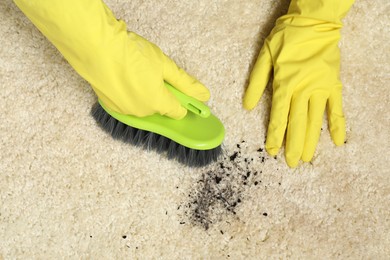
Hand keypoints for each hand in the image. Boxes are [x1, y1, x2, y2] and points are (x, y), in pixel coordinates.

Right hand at [14, 0, 209, 118]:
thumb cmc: (130, 53)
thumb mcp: (164, 65)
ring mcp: (123, 110)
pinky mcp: (109, 105)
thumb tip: (204, 95)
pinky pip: (126, 103)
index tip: (179, 92)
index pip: (178, 112)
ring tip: (135, 72)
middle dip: (160, 94)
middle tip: (153, 73)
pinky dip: (128, 94)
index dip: (181, 101)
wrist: (95, 47)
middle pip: (159, 108)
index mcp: (158, 103)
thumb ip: (185, 83)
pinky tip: (123, 77)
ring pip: (142, 106)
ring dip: (143, 94)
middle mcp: (141, 112)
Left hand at [244, 0, 354, 166]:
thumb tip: (246, 107)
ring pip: (315, 120)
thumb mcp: (264, 57)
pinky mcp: (333, 85)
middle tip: (291, 163)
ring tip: (307, 158)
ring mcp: (320, 88)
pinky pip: (337, 108)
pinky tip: (337, 142)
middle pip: (296, 123)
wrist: (313, 22)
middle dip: (293, 145)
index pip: (278, 117)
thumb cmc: (286, 39)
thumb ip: (255, 83)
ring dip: (311, 140)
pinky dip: (338, 125)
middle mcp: (302, 90)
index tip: (271, 151)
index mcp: (284, 84)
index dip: (274, 136)